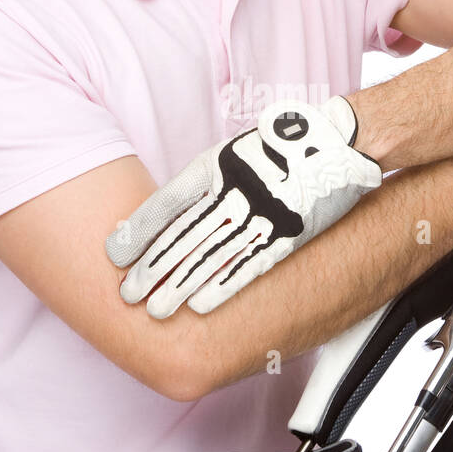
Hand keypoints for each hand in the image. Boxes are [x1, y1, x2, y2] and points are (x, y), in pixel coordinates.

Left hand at [105, 96, 382, 317]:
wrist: (337, 143)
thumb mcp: (229, 154)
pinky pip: (251, 263)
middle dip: (154, 268)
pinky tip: (202, 304)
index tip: (115, 255)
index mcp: (216, 164)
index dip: (140, 231)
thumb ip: (200, 184)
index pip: (168, 203)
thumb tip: (163, 221)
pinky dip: (224, 285)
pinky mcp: (289, 232)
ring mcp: (264, 211)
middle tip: (128, 294)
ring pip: (214, 255)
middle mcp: (236, 188)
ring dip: (182, 285)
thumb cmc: (274, 150)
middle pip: (186, 234)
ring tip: (157, 308)